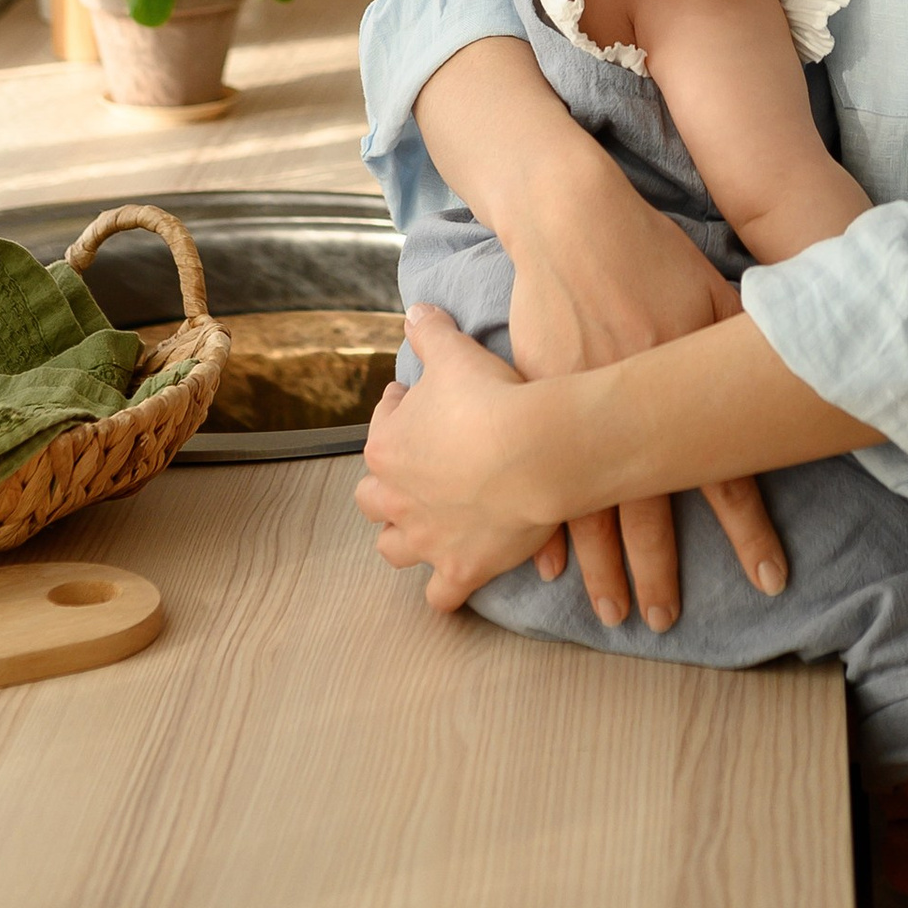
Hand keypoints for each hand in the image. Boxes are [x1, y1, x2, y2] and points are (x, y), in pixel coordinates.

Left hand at [354, 307, 566, 609]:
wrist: (534, 450)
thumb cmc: (491, 398)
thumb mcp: (455, 351)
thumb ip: (430, 329)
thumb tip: (416, 310)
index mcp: (386, 446)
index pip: (382, 425)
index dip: (402, 412)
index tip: (425, 404)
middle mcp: (395, 498)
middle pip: (372, 498)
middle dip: (388, 486)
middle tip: (422, 470)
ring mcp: (426, 539)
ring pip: (393, 549)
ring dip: (404, 538)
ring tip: (428, 525)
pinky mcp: (460, 569)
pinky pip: (440, 597)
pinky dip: (444, 591)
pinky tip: (457, 578)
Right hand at [506, 196, 785, 633]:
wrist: (570, 222)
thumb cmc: (652, 253)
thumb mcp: (717, 292)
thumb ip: (748, 339)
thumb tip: (798, 374)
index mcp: (682, 385)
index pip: (724, 474)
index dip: (750, 531)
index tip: (770, 579)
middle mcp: (630, 406)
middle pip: (648, 507)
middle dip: (657, 571)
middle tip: (661, 621)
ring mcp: (575, 406)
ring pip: (589, 503)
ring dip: (601, 564)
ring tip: (610, 611)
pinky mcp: (533, 397)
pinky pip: (536, 471)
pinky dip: (544, 521)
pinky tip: (550, 564)